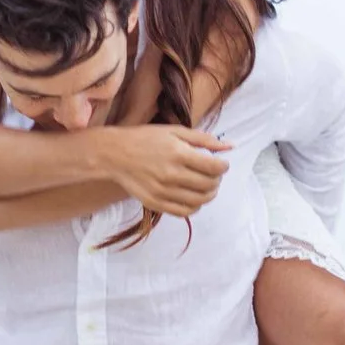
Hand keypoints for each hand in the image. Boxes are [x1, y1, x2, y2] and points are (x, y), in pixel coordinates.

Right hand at [98, 126, 232, 216]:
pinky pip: (184, 212)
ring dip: (209, 194)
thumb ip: (204, 139)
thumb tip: (230, 147)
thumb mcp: (175, 131)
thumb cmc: (146, 139)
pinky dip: (195, 207)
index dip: (223, 167)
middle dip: (217, 180)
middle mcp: (172, 175)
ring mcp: (163, 192)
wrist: (115, 155)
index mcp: (178, 154)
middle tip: (214, 175)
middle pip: (209, 185)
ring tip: (206, 186)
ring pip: (199, 201)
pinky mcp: (156, 203)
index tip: (222, 164)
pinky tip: (194, 197)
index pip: (214, 168)